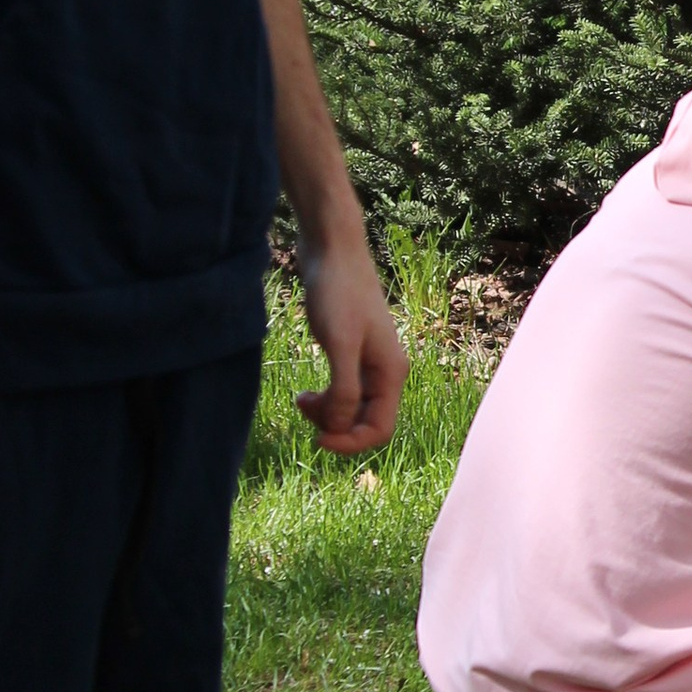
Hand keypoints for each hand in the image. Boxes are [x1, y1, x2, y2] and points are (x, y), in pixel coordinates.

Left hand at [296, 227, 406, 453]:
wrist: (332, 249)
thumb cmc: (338, 292)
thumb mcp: (340, 343)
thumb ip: (344, 388)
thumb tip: (339, 426)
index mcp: (391, 373)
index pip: (379, 429)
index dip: (349, 442)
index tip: (315, 439)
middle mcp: (385, 371)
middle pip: (364, 420)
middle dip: (334, 425)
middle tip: (302, 406)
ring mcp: (369, 361)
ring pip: (352, 407)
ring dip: (326, 413)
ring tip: (300, 399)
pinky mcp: (352, 351)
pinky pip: (344, 390)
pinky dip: (325, 397)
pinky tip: (306, 392)